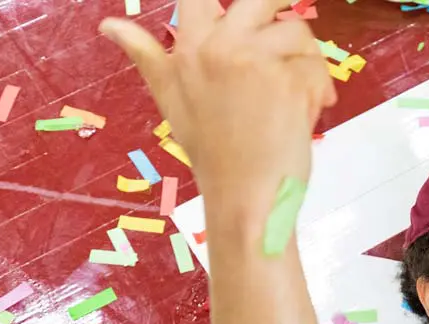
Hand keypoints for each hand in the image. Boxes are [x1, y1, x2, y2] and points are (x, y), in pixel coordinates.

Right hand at [99, 0, 336, 203]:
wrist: (243, 198)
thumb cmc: (211, 153)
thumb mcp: (169, 99)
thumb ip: (145, 55)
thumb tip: (108, 25)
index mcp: (188, 48)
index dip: (219, 2)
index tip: (240, 15)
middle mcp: (220, 47)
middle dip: (283, 14)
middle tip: (288, 44)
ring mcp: (256, 62)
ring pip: (297, 32)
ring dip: (308, 62)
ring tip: (301, 95)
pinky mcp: (290, 81)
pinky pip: (315, 67)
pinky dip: (320, 90)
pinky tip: (306, 115)